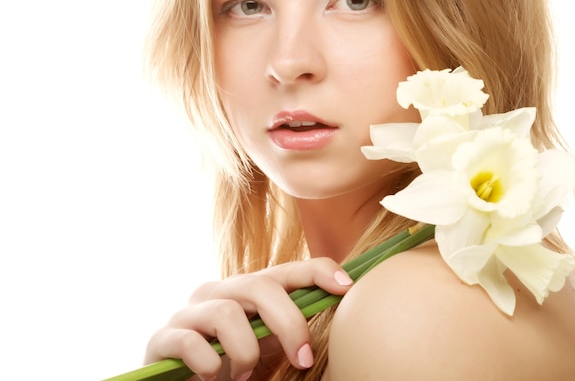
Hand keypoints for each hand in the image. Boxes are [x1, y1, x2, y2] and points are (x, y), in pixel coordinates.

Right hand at [144, 258, 353, 380]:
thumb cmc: (229, 364)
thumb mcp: (265, 344)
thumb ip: (285, 328)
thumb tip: (335, 315)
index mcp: (246, 291)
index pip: (286, 270)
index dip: (317, 271)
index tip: (346, 286)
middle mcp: (218, 292)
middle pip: (260, 286)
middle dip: (289, 322)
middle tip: (302, 359)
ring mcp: (189, 312)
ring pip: (226, 314)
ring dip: (245, 352)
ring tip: (245, 375)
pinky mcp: (163, 337)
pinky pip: (190, 342)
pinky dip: (208, 364)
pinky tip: (213, 378)